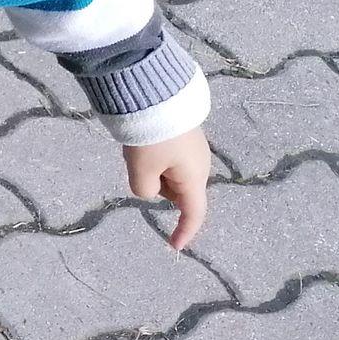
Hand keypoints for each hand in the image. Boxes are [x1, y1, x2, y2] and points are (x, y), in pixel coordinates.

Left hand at [123, 127, 210, 249]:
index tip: (174, 246)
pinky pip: (166, 156)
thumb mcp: (141, 170)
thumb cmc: (152, 138)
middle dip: (155, 185)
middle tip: (139, 162)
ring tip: (139, 146)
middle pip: (174, 190)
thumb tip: (149, 187)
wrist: (155, 94)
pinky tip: (142, 138)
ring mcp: (192, 149)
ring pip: (167, 172)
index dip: (184, 231)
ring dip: (151, 168)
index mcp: (194, 178)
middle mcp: (199, 165)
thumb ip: (144, 189)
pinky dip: (152, 155)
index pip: (193, 213)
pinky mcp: (182, 135)